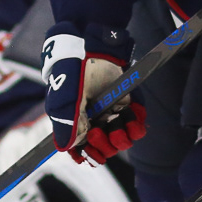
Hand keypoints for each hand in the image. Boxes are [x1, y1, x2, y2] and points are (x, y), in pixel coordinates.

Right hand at [41, 21, 146, 164]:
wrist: (90, 45)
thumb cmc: (71, 71)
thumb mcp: (64, 99)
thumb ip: (66, 124)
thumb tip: (65, 148)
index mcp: (74, 122)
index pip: (81, 150)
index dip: (87, 155)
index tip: (91, 155)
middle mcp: (93, 121)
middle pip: (103, 148)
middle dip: (104, 146)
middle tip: (100, 132)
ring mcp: (110, 112)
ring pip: (121, 139)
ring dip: (122, 138)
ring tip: (120, 126)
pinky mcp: (125, 103)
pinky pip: (135, 122)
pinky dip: (137, 123)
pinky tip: (133, 116)